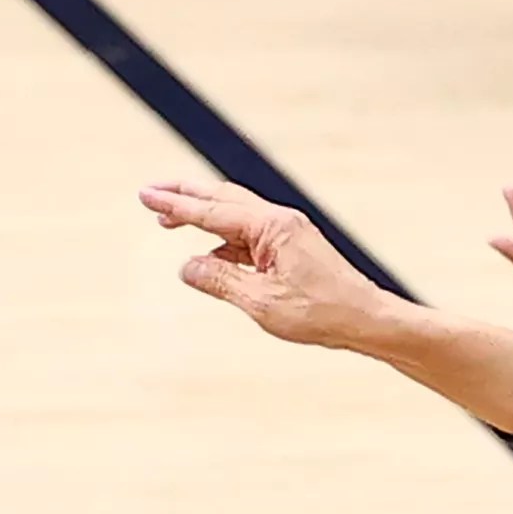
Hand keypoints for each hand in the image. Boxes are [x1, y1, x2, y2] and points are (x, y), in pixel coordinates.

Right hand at [147, 179, 399, 351]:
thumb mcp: (262, 303)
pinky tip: (209, 255)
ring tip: (169, 222)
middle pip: (222, 199)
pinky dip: (224, 240)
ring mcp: (287, 233)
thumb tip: (187, 267)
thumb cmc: (321, 313)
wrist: (367, 319)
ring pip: (235, 215)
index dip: (175, 206)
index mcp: (273, 228)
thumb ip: (221, 281)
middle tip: (150, 194)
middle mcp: (280, 221)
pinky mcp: (292, 247)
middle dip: (185, 196)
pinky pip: (249, 236)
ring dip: (202, 217)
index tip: (145, 196)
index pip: (212, 212)